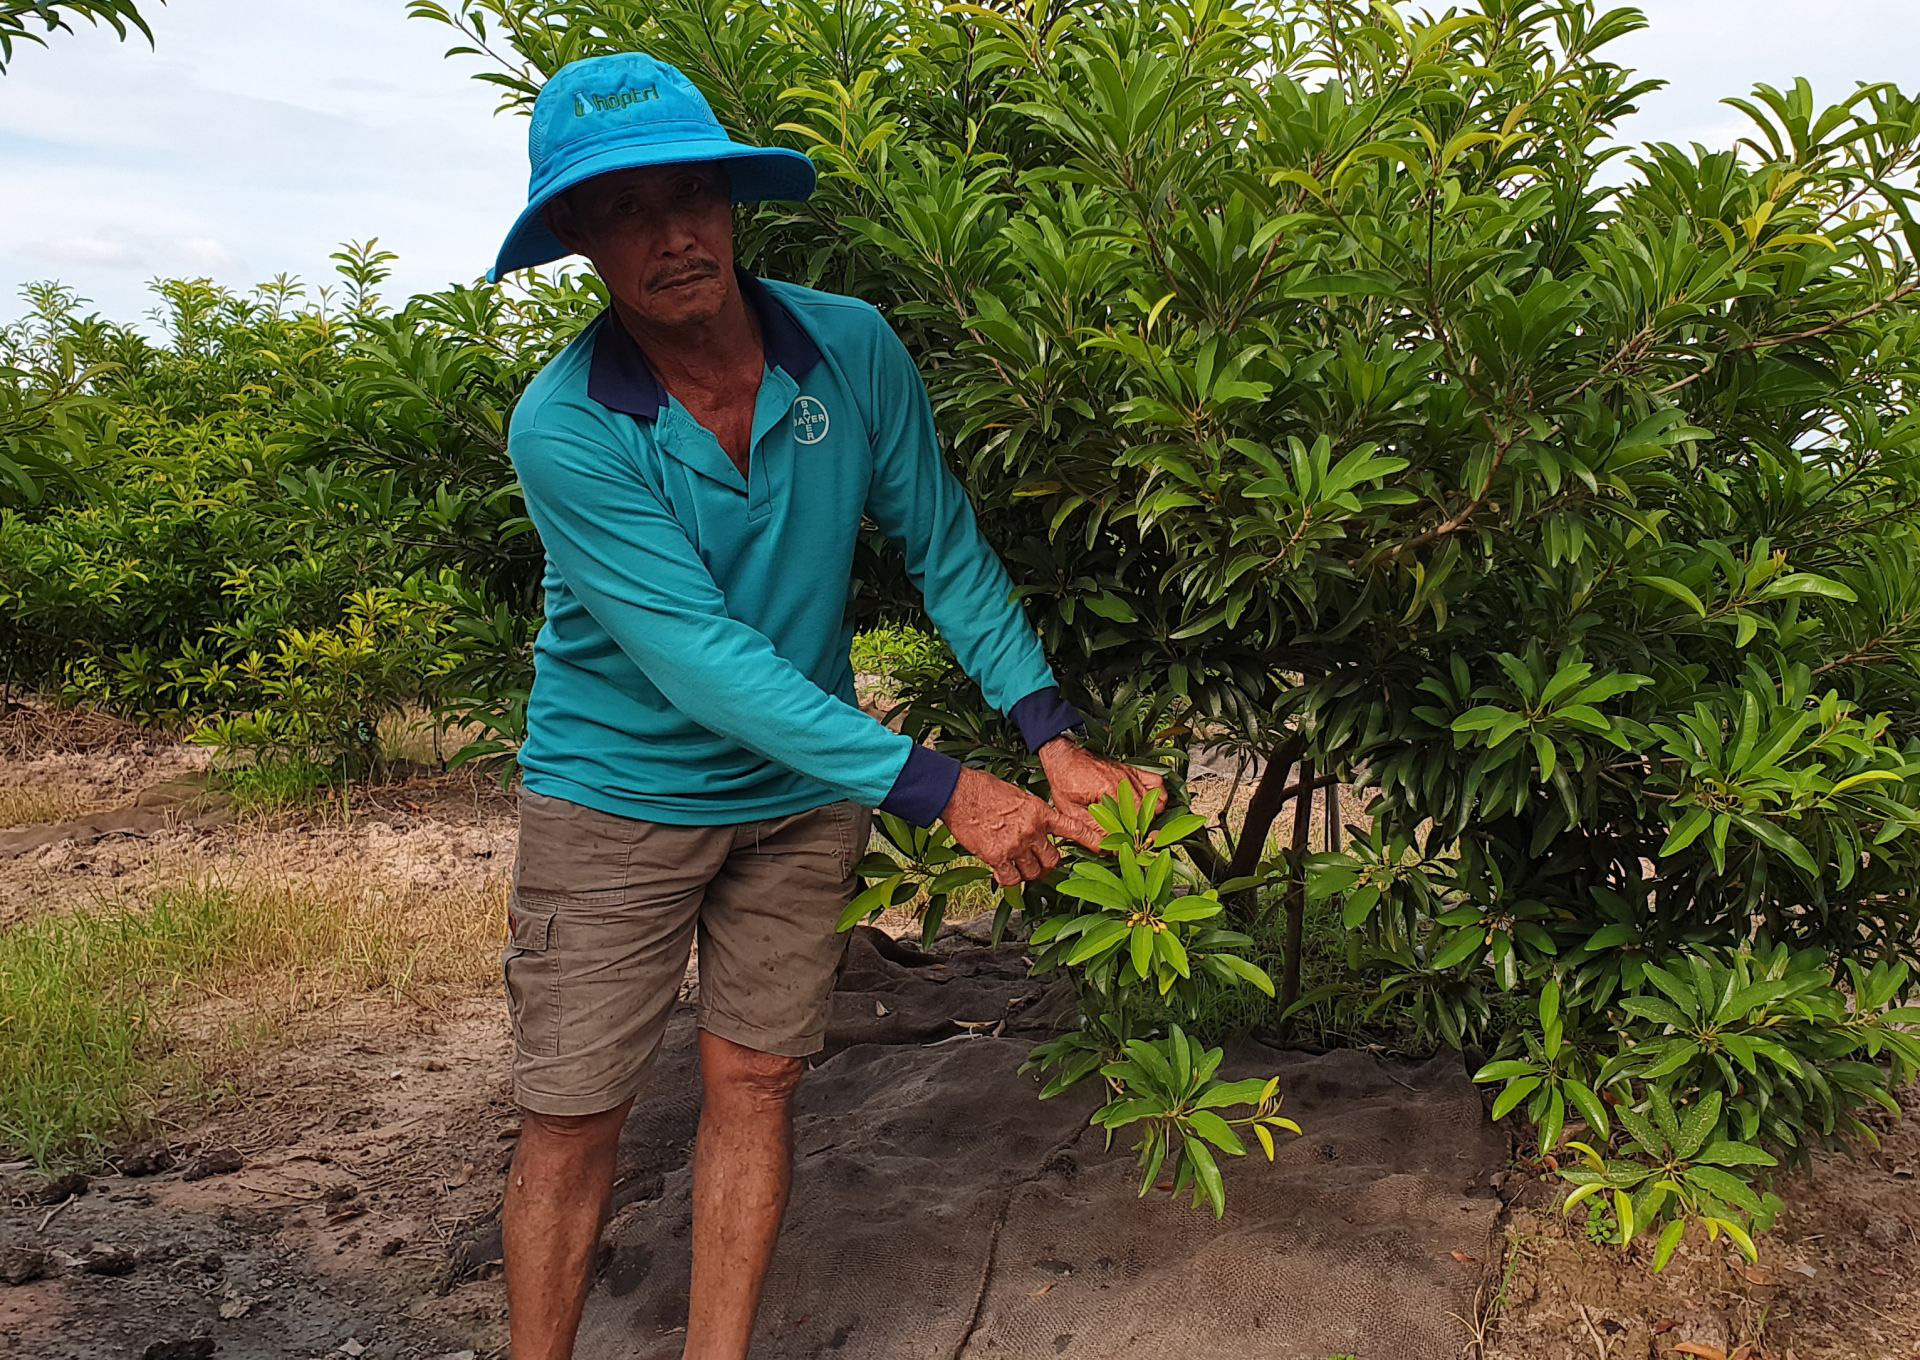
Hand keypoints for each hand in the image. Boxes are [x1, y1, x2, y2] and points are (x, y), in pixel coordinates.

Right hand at [939, 767, 1102, 886]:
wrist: (959, 792)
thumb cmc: (985, 789)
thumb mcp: (1019, 796)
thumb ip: (1033, 814)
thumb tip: (1037, 829)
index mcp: (1040, 812)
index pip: (1073, 829)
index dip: (1091, 842)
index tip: (1105, 850)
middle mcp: (1032, 830)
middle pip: (1053, 860)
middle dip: (1047, 864)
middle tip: (1037, 863)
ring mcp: (1015, 845)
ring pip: (1033, 872)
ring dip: (1027, 873)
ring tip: (1015, 865)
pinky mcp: (997, 857)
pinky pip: (1011, 880)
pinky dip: (1009, 881)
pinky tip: (1002, 874)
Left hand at [1039, 737, 1166, 847]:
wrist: (1064, 756)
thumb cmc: (1065, 781)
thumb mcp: (1070, 811)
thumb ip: (1089, 830)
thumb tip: (1106, 848)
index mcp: (1108, 792)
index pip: (1128, 824)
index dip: (1124, 839)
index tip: (1120, 847)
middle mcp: (1124, 782)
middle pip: (1144, 815)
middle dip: (1137, 830)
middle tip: (1127, 838)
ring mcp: (1130, 776)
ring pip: (1155, 802)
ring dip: (1147, 816)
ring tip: (1134, 824)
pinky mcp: (1133, 771)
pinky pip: (1157, 785)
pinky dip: (1157, 797)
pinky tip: (1145, 806)